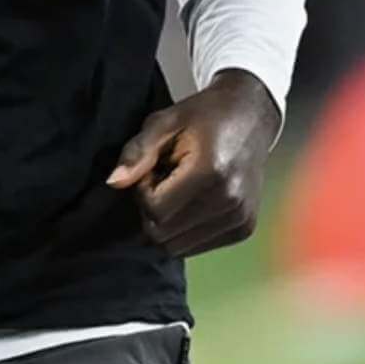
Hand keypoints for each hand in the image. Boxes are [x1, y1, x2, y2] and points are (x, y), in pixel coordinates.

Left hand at [106, 70, 280, 257]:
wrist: (251, 117)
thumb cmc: (202, 115)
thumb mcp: (164, 122)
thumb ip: (137, 152)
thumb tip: (113, 183)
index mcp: (210, 173)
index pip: (155, 211)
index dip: (143, 192)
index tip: (152, 169)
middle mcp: (230, 203)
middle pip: (165, 235)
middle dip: (152, 210)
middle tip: (162, 179)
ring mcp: (240, 220)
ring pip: (180, 247)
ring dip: (168, 223)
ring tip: (177, 189)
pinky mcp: (244, 229)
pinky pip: (198, 247)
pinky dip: (185, 229)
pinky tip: (192, 200)